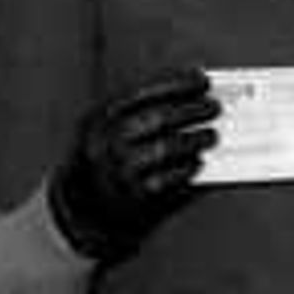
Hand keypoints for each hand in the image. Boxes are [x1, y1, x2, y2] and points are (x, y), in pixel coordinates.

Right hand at [45, 68, 217, 260]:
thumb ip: (140, 114)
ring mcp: (118, 171)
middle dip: (191, 109)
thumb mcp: (106, 133)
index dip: (176, 83)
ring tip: (211, 135)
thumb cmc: (103, 164)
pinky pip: (169, 179)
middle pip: (158, 118)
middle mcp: (105, 143)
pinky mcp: (133, 198)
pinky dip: (187, 169)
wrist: (80, 215)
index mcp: (97, 119)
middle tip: (213, 106)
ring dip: (194, 139)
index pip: (142, 92)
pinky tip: (198, 163)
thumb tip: (190, 96)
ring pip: (166, 148)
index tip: (201, 78)